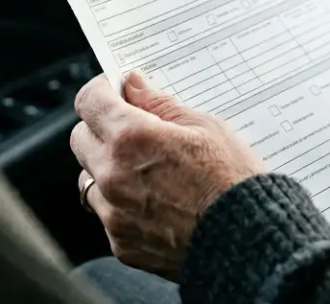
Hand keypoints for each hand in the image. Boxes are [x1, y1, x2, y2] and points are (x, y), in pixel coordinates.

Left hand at [70, 71, 266, 277]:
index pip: (89, 101)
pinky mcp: (121, 243)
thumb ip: (160, 105)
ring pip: (88, 178)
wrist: (249, 241)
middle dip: (101, 127)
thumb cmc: (233, 181)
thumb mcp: (205, 127)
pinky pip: (107, 214)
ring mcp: (114, 213)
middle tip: (133, 128)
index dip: (102, 90)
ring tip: (145, 170)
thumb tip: (134, 86)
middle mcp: (113, 175)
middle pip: (80, 138)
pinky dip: (121, 204)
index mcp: (131, 138)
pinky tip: (154, 201)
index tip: (114, 90)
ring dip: (106, 168)